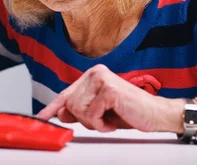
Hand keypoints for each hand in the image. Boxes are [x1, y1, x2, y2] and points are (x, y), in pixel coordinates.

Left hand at [36, 64, 185, 133]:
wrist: (155, 114)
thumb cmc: (130, 111)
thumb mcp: (100, 112)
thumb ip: (81, 109)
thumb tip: (60, 112)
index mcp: (93, 75)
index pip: (67, 93)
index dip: (53, 107)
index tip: (41, 117)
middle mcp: (96, 73)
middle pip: (70, 104)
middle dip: (84, 119)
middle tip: (102, 120)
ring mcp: (102, 79)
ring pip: (77, 109)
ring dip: (93, 122)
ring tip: (109, 119)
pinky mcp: (109, 90)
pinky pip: (91, 115)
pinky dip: (101, 124)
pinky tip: (113, 121)